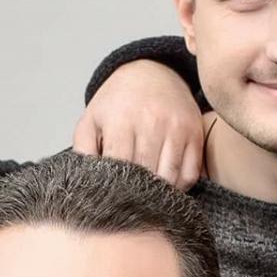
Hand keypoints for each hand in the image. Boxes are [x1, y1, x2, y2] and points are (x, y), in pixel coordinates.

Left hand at [73, 59, 203, 189]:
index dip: (115, 187)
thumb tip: (85, 182)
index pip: (120, 165)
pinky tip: (166, 185)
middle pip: (146, 174)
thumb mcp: (91, 120)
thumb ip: (83, 150)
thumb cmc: (117, 102)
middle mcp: (152, 122)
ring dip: (159, 194)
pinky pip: (190, 174)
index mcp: (121, 120)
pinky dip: (179, 187)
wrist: (151, 72)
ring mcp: (176, 128)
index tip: (111, 199)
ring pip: (170, 177)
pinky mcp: (194, 134)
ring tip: (146, 199)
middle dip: (136, 194)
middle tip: (128, 204)